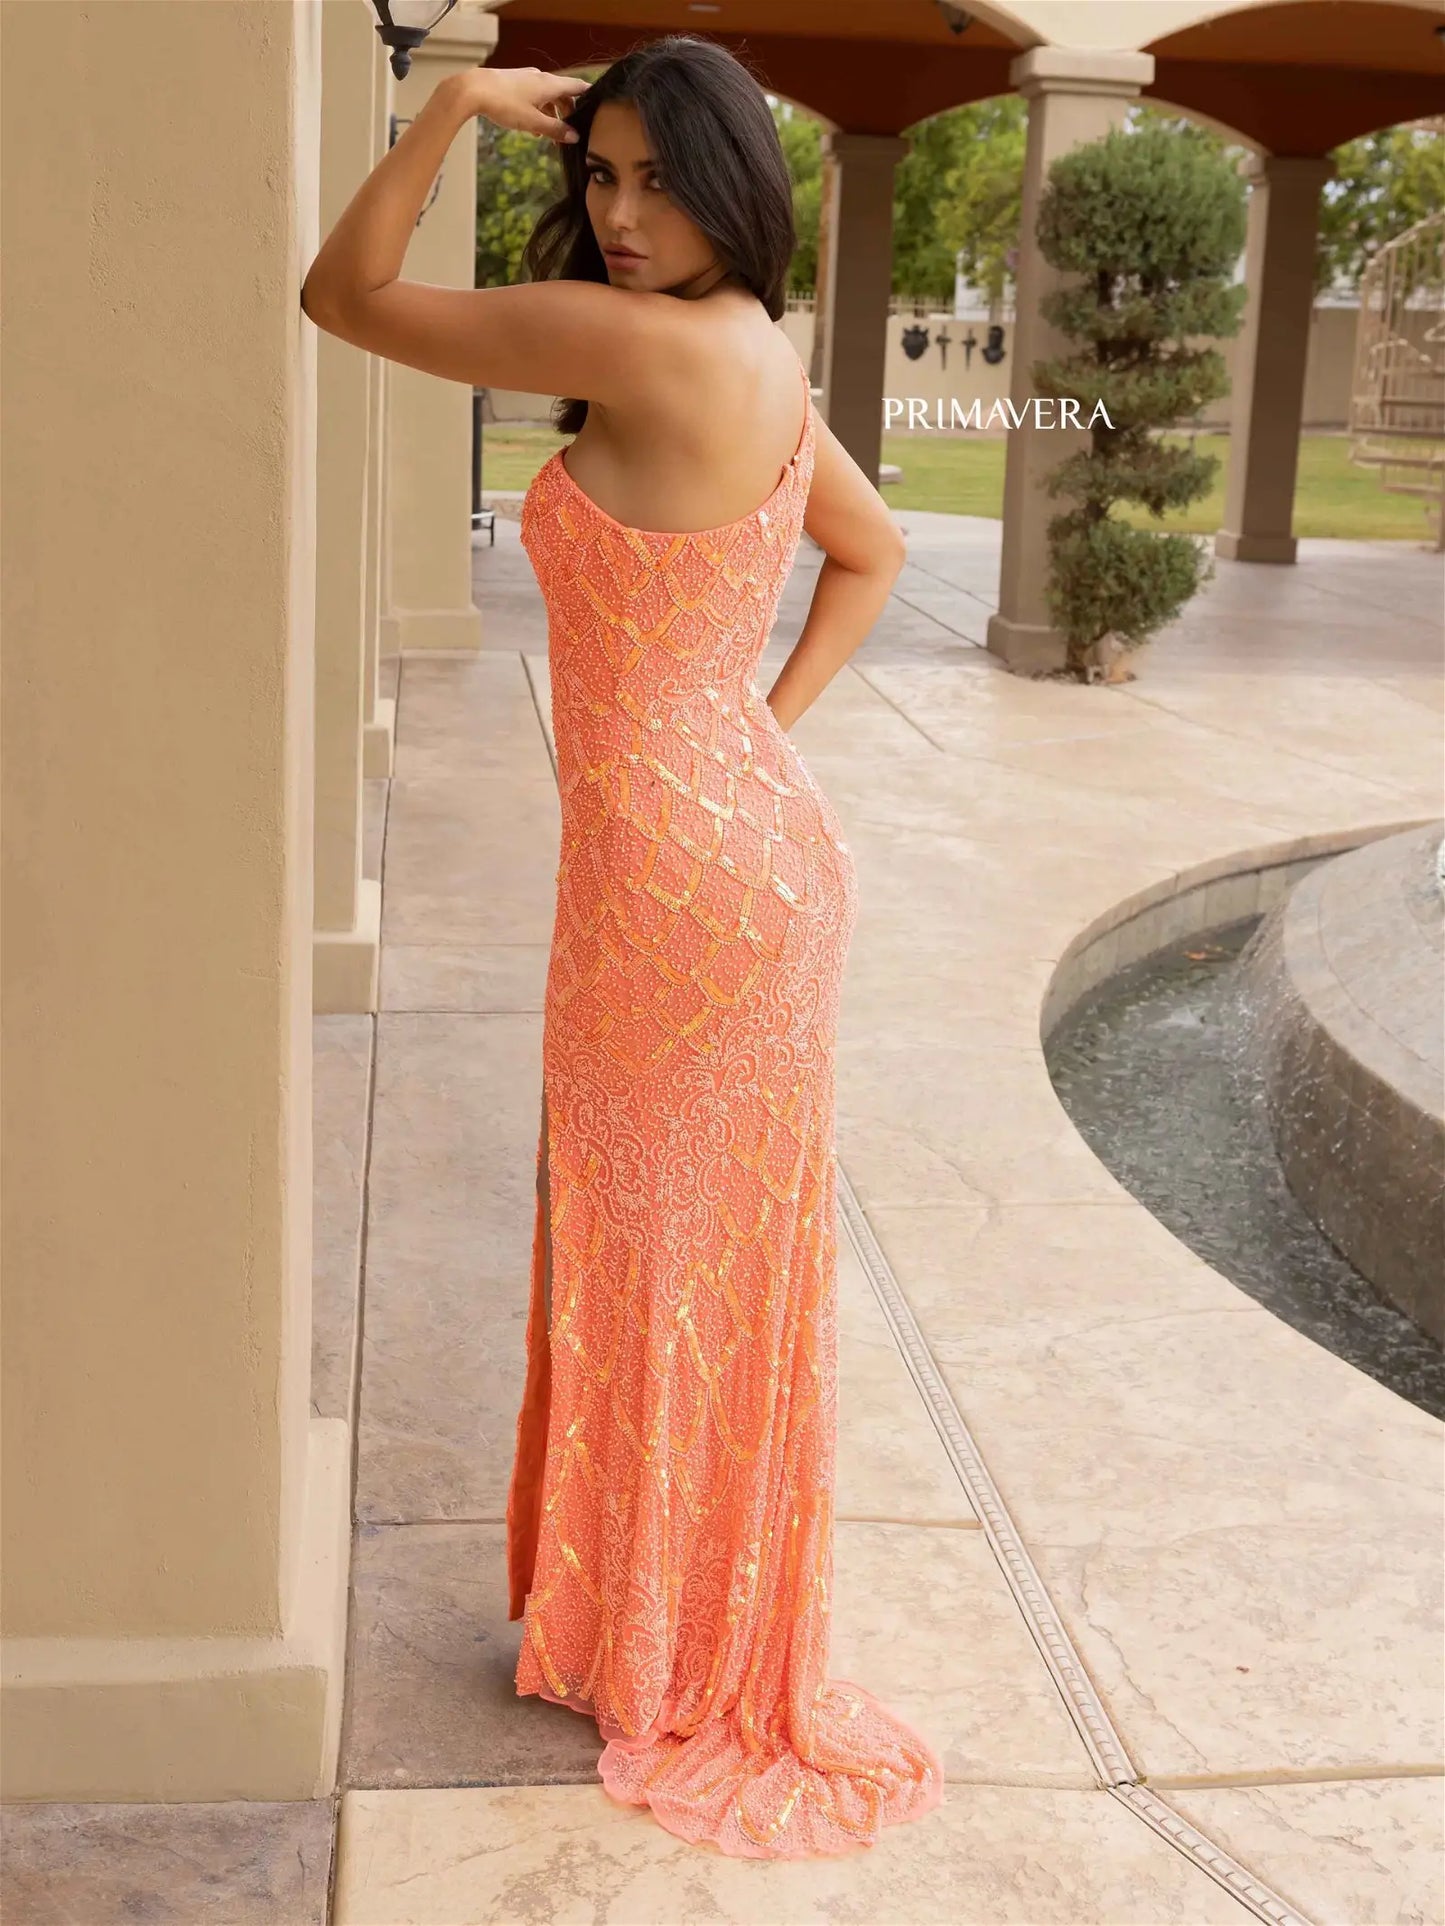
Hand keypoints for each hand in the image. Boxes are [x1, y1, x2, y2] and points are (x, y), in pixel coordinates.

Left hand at [447, 66, 586, 143]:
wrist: (474, 90)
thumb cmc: (504, 104)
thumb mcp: (533, 122)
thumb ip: (555, 130)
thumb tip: (575, 137)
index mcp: (550, 84)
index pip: (577, 87)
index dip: (589, 96)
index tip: (599, 107)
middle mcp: (541, 78)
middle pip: (563, 94)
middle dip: (568, 114)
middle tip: (571, 134)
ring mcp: (528, 79)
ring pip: (548, 97)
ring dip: (552, 115)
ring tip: (550, 137)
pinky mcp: (515, 83)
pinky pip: (534, 97)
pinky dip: (539, 111)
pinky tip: (532, 128)